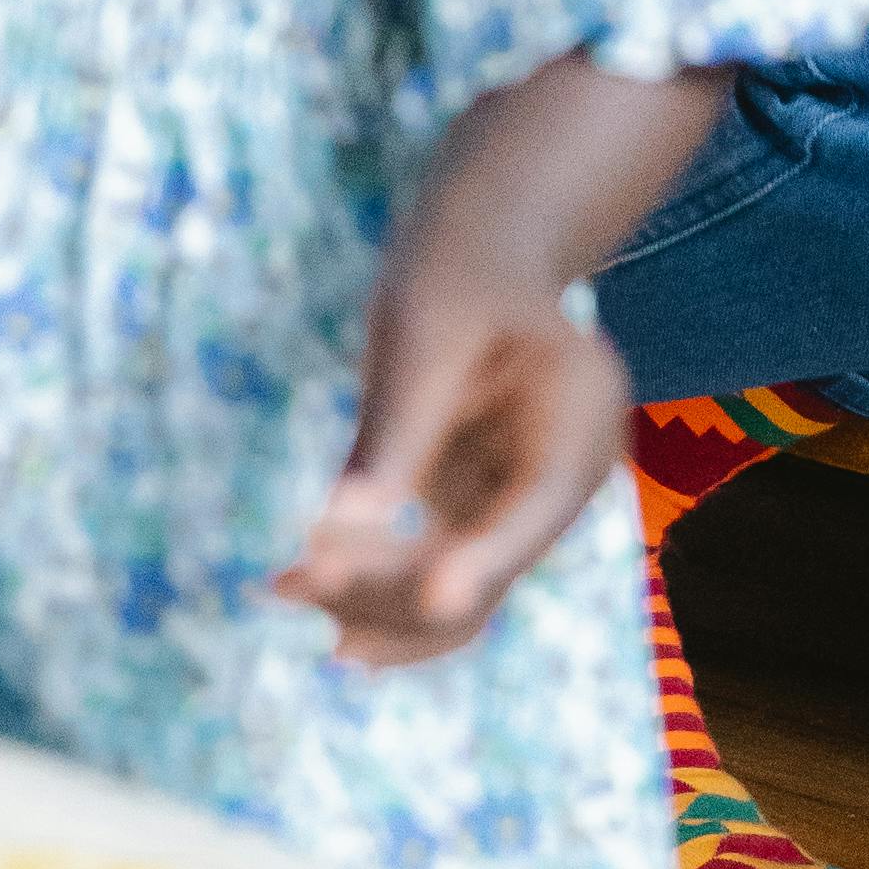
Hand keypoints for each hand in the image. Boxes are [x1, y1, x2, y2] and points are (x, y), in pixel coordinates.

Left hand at [277, 271, 633, 671]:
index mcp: (584, 407)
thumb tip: (340, 522)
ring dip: (375, 606)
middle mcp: (567, 475)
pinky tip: (301, 585)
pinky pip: (433, 581)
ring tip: (284, 586)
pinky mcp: (483, 523)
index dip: (489, 556)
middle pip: (494, 567)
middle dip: (396, 588)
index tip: (433, 599)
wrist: (474, 262)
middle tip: (297, 581)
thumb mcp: (419, 337)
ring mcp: (526, 508)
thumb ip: (393, 432)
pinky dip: (374, 590)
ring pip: (461, 596)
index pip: (539, 501)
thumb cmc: (451, 276)